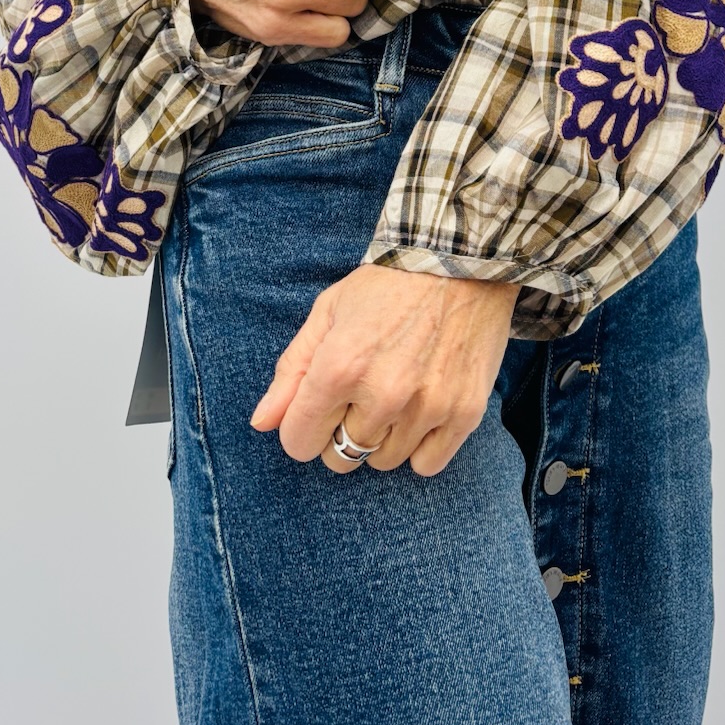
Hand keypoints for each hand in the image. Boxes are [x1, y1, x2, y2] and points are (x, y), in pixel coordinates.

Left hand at [249, 264, 520, 475]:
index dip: (304, 426)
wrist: (460, 260)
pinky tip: (422, 408)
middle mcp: (382, 395)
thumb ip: (291, 371)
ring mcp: (427, 407)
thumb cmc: (387, 285)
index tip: (321, 404)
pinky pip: (426, 464)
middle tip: (362, 393)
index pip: (299, 443)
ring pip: (384, 461)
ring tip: (396, 392)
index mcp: (339, 367)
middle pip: (341, 457)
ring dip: (383, 437)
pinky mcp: (464, 413)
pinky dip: (420, 446)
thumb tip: (261, 424)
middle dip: (342, 432)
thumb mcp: (328, 312)